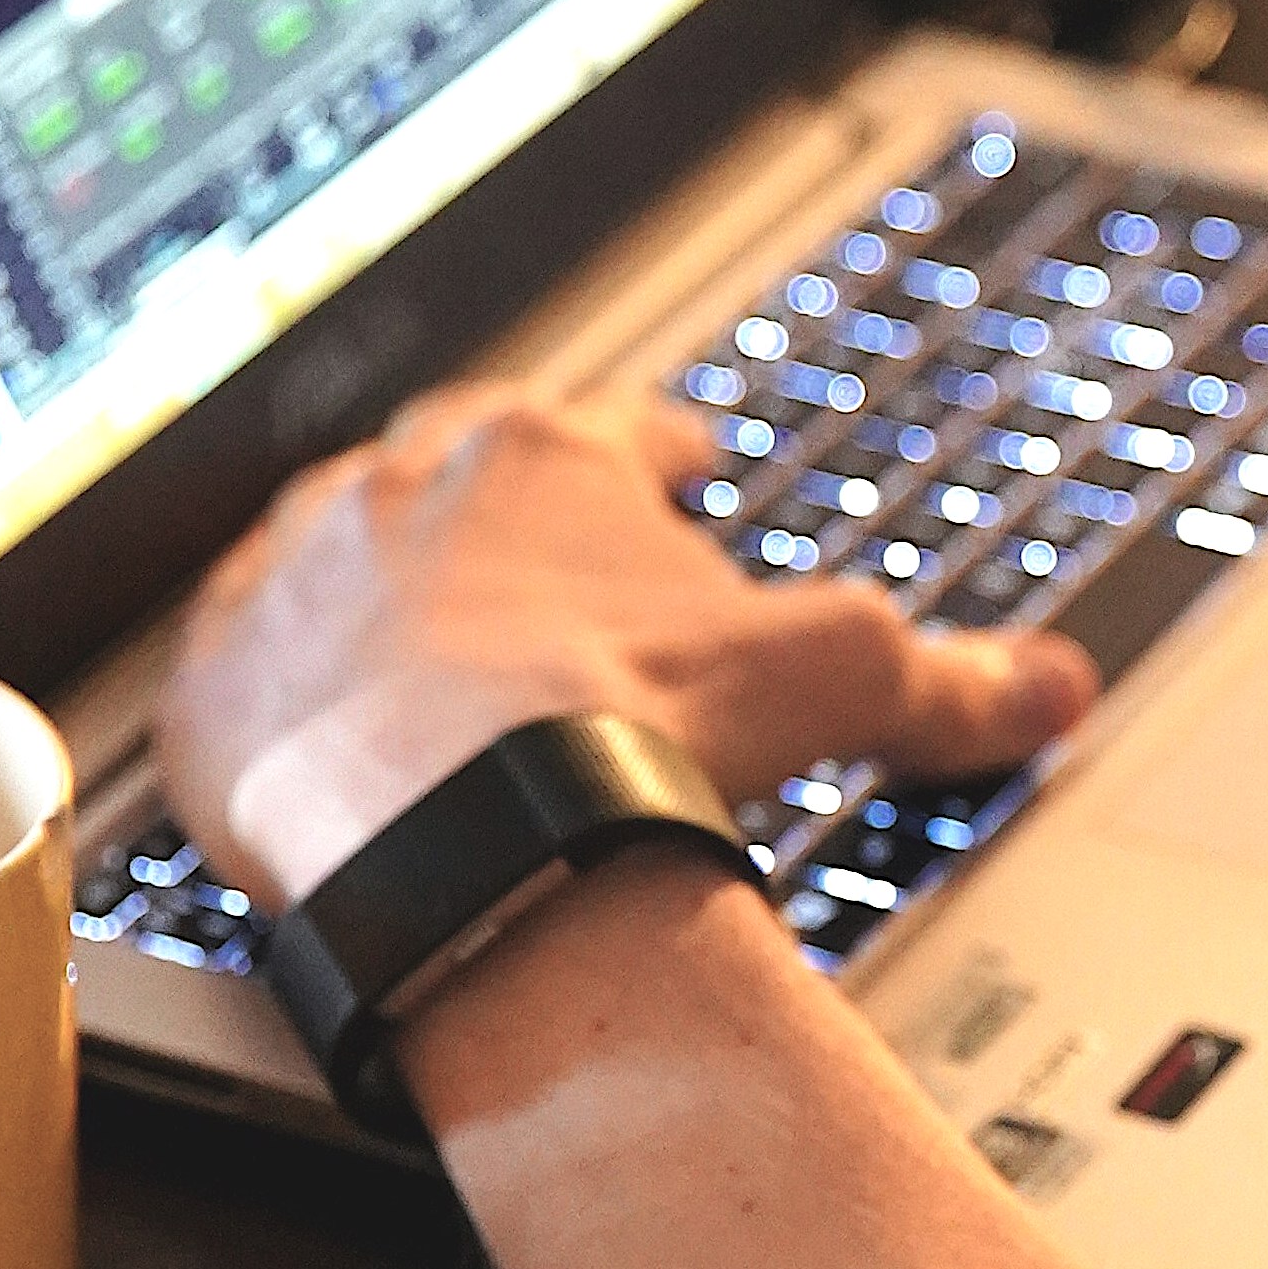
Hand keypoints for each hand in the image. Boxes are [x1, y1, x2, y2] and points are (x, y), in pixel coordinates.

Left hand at [155, 381, 1094, 907]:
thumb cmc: (633, 732)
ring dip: (376, 589)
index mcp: (547, 455)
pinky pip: (236, 665)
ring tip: (414, 645)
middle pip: (459, 474)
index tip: (674, 466)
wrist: (462, 838)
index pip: (611, 430)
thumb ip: (951, 677)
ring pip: (335, 553)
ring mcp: (296, 581)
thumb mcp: (833, 681)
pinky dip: (276, 691)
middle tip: (539, 560)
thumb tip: (1053, 685)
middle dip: (505, 510)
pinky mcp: (214, 686)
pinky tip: (303, 728)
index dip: (654, 453)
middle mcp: (404, 490)